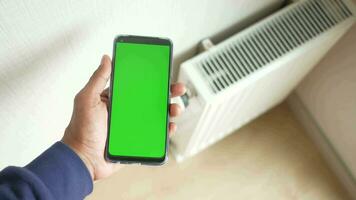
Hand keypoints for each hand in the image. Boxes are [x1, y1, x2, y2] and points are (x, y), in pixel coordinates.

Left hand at [62, 55, 185, 180]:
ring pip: (157, 116)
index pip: (138, 85)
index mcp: (116, 99)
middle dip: (168, 93)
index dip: (152, 79)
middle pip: (152, 99)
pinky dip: (166, 131)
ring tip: (176, 109)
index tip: (164, 73)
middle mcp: (126, 111)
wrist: (83, 159)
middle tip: (179, 89)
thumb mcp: (87, 99)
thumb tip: (106, 58)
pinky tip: (170, 127)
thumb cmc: (80, 129)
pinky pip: (155, 134)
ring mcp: (133, 126)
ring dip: (170, 111)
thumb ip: (97, 78)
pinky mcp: (138, 141)